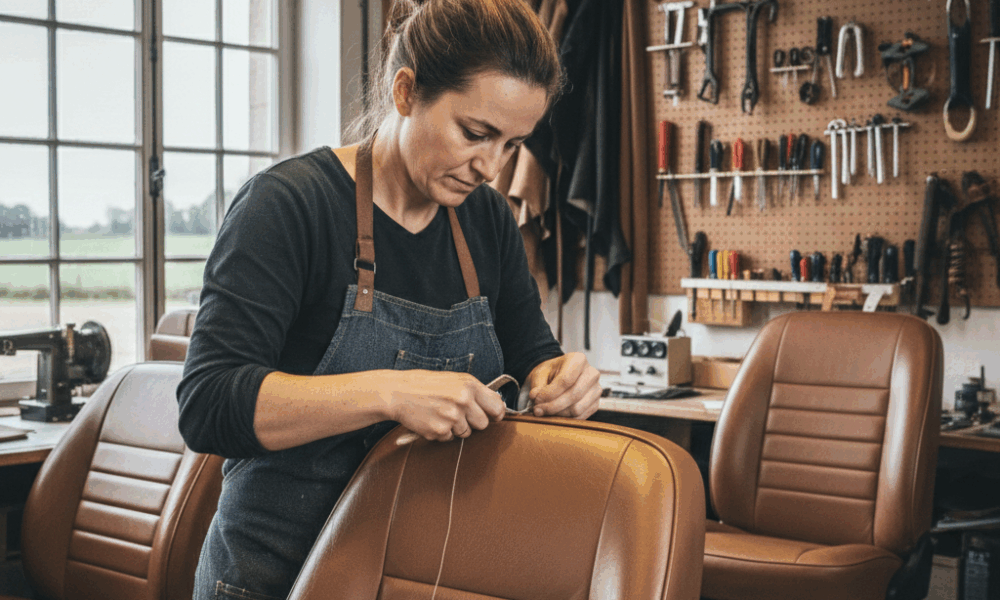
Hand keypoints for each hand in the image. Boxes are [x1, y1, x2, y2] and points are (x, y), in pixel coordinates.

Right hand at [381, 370, 504, 441]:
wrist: (397, 392)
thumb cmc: (425, 385)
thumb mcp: (453, 380)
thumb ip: (474, 391)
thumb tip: (495, 405)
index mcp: (469, 385)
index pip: (497, 406)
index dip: (496, 413)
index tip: (492, 416)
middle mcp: (463, 400)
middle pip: (483, 424)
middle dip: (473, 422)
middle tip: (458, 414)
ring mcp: (452, 417)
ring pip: (466, 432)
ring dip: (456, 428)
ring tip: (440, 414)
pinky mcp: (440, 430)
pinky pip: (449, 438)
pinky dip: (441, 432)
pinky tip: (431, 419)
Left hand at [526, 353, 600, 418]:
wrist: (559, 376)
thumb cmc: (551, 373)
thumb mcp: (540, 373)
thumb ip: (537, 385)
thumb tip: (536, 397)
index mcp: (578, 360)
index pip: (566, 380)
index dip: (549, 393)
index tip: (536, 400)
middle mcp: (591, 373)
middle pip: (573, 395)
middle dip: (552, 406)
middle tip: (537, 409)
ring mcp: (596, 390)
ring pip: (577, 409)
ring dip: (558, 413)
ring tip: (545, 410)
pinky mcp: (595, 404)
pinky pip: (580, 416)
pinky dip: (565, 418)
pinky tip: (555, 413)